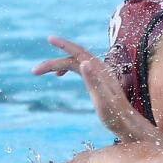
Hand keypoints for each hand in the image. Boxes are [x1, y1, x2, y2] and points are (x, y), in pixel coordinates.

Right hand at [32, 36, 160, 143]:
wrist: (127, 124)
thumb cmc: (114, 115)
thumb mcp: (102, 100)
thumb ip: (93, 81)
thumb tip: (84, 62)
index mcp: (99, 71)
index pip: (78, 53)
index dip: (63, 45)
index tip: (49, 39)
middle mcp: (100, 69)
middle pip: (74, 57)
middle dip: (53, 61)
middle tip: (34, 71)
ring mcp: (100, 75)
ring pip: (76, 62)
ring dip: (59, 64)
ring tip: (42, 72)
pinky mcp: (99, 81)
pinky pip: (80, 68)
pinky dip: (68, 67)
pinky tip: (61, 75)